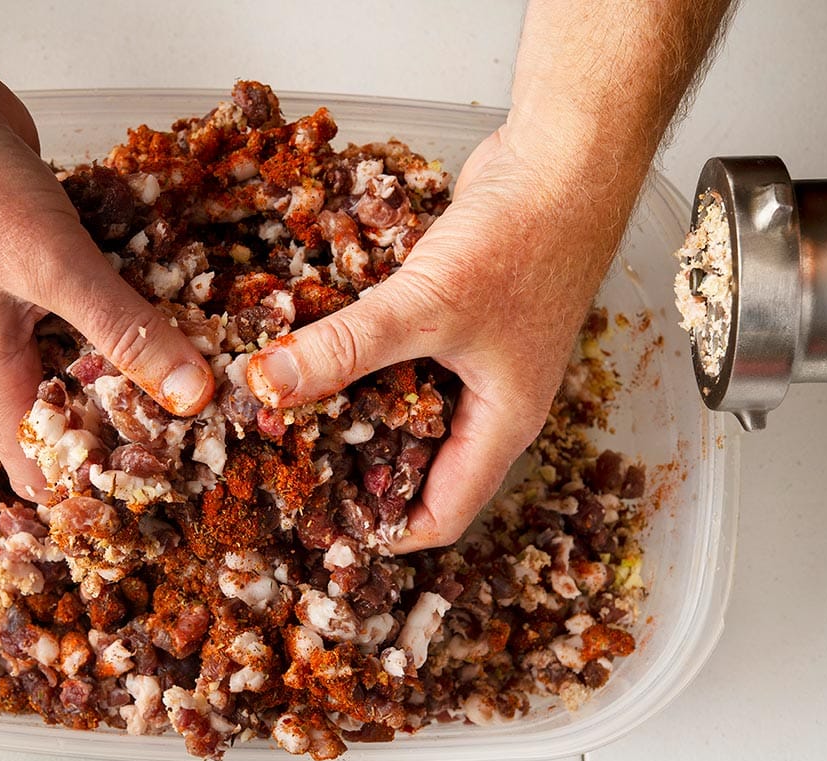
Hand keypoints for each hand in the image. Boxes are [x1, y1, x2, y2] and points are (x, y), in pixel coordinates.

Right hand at [0, 40, 213, 497]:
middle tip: (212, 427)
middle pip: (76, 419)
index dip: (93, 494)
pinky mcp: (46, 269)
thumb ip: (121, 328)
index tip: (165, 491)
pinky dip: (133, 312)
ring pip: (92, 360)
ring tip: (213, 373)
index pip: (41, 471)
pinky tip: (183, 305)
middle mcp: (8, 352)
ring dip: (141, 365)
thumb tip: (190, 396)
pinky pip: (96, 309)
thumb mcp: (49, 265)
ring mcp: (26, 308)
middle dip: (134, 427)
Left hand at [247, 120, 631, 551]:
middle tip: (285, 470)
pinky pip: (402, 359)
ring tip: (286, 414)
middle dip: (357, 472)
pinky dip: (363, 362)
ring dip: (354, 411)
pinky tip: (315, 351)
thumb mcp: (425, 306)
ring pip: (404, 408)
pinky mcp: (455, 318)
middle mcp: (489, 404)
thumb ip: (344, 348)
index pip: (441, 516)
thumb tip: (264, 385)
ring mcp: (473, 359)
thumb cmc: (521, 242)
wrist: (562, 161)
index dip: (384, 533)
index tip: (316, 529)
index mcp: (500, 428)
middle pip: (418, 467)